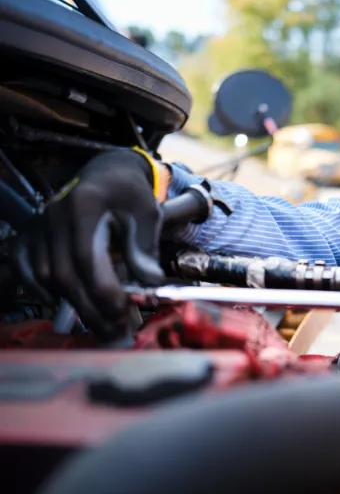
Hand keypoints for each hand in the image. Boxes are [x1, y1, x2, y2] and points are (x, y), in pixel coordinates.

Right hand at [13, 148, 165, 337]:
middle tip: (116, 330)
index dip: (103, 288)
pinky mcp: (30, 233)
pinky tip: (62, 306)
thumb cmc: (130, 194)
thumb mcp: (146, 212)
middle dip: (90, 307)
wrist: (106, 174)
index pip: (86, 256)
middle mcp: (54, 215)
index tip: (124, 311)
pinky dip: (39, 290)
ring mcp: (39, 225)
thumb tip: (150, 282)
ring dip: (71, 304)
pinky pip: (23, 267)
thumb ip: (145, 246)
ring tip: (101, 325)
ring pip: (44, 274)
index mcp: (84, 205)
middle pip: (64, 272)